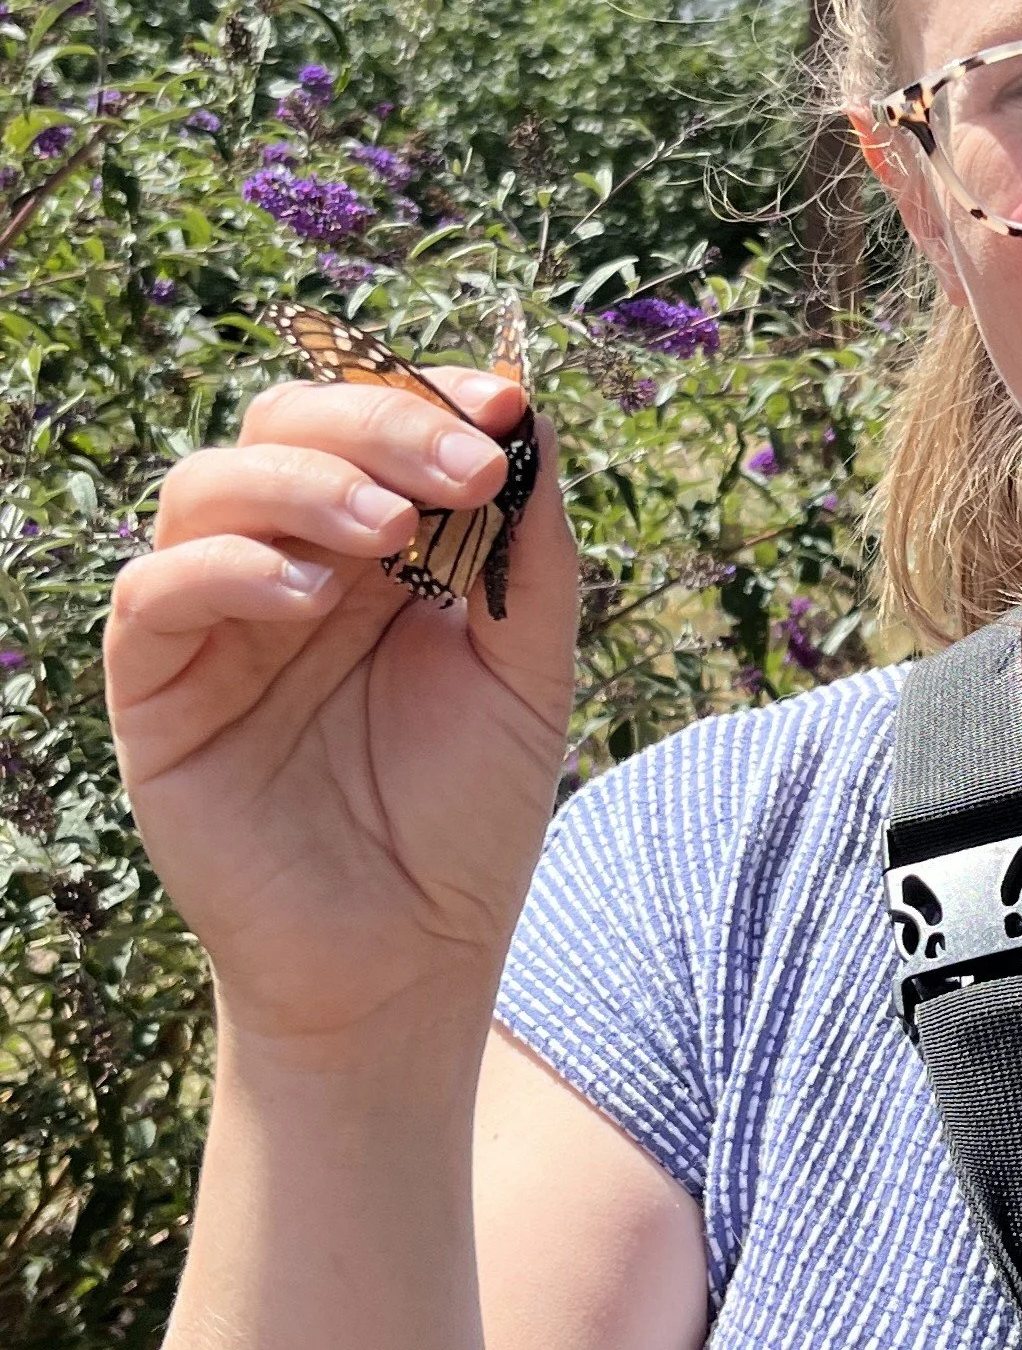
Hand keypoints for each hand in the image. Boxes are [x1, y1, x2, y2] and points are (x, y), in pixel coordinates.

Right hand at [104, 368, 580, 1052]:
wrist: (409, 962)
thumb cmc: (468, 814)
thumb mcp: (528, 667)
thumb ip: (528, 549)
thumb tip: (527, 414)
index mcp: (379, 549)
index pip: (375, 423)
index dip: (429, 396)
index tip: (504, 403)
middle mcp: (291, 564)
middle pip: (286, 426)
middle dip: (378, 424)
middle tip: (462, 469)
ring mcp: (218, 623)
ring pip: (207, 487)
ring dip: (305, 484)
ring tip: (392, 530)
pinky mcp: (157, 694)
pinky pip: (154, 595)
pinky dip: (228, 569)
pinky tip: (314, 599)